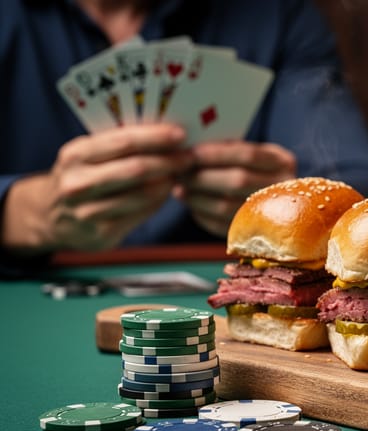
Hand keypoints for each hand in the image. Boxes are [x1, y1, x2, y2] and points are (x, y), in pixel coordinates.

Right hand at [4, 124, 192, 252]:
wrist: (50, 216)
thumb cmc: (82, 175)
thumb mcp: (89, 154)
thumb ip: (120, 144)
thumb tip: (167, 134)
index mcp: (76, 155)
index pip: (124, 141)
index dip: (156, 137)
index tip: (181, 134)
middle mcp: (78, 183)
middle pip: (137, 169)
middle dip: (169, 161)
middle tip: (191, 156)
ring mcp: (88, 211)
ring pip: (143, 194)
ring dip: (169, 182)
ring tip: (183, 173)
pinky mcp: (102, 233)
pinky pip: (142, 214)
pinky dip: (159, 201)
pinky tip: (168, 192)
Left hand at [175, 141, 295, 236]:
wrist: (282, 206)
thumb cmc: (254, 170)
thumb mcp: (252, 154)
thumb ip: (228, 149)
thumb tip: (188, 150)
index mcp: (284, 162)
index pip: (248, 154)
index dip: (215, 153)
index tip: (189, 152)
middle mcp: (286, 189)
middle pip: (239, 181)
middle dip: (202, 176)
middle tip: (179, 172)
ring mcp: (275, 214)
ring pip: (228, 206)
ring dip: (198, 198)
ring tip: (180, 189)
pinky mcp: (258, 235)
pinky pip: (225, 227)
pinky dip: (203, 216)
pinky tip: (192, 206)